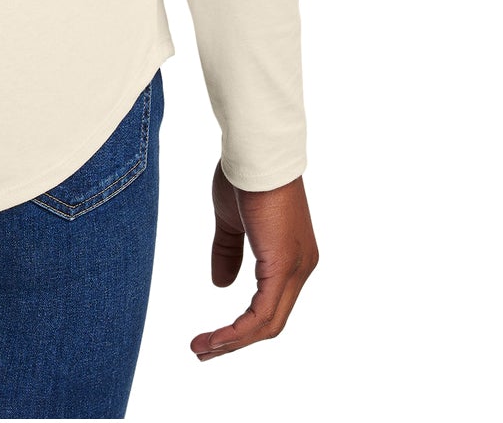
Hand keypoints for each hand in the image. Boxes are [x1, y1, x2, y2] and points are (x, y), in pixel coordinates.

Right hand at [192, 163, 317, 360]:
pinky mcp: (283, 267)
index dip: (242, 325)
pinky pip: (262, 314)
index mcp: (291, 257)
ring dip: (232, 342)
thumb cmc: (245, 175)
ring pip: (268, 324)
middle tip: (203, 351)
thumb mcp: (232, 220)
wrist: (255, 151)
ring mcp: (296, 269)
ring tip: (201, 349)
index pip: (270, 304)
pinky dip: (238, 332)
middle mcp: (301, 268)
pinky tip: (215, 339)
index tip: (213, 335)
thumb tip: (221, 286)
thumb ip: (228, 251)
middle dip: (235, 341)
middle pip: (271, 322)